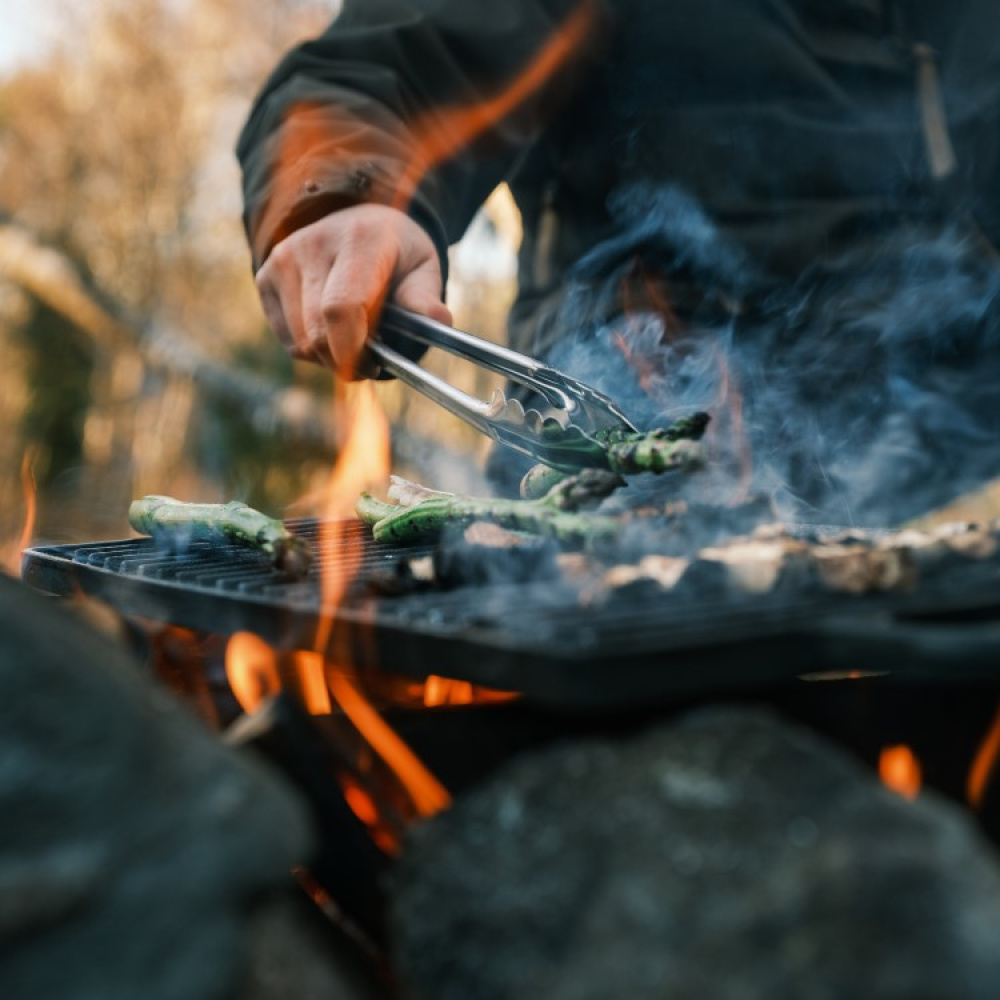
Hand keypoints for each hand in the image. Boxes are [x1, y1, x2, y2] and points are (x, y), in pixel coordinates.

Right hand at [255, 204, 451, 377]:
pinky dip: (310, 349)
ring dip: (329, 357)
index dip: (351, 350)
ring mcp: (284, 259)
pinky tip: (330, 330)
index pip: (340, 308)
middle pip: (318, 333)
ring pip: (301, 342)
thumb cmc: (396, 253)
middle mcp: (313, 245)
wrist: (357, 220)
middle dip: (345, 361)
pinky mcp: (266, 275)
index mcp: (358, 240)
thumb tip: (440, 321)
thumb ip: (424, 297)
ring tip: (354, 341)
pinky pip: (288, 339)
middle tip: (371, 362)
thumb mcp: (423, 268)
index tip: (372, 367)